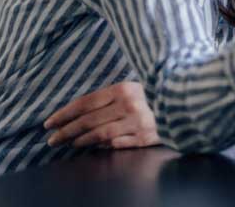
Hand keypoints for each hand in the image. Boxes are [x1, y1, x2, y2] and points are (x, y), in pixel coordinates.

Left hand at [44, 81, 159, 149]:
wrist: (185, 102)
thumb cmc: (155, 93)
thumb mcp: (133, 87)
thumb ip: (110, 96)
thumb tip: (81, 112)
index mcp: (123, 89)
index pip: (85, 103)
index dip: (64, 114)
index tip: (49, 123)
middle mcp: (129, 105)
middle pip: (88, 121)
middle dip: (66, 131)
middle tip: (52, 139)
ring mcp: (137, 122)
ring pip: (100, 134)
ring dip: (80, 140)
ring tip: (69, 143)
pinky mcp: (146, 137)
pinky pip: (118, 143)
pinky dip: (103, 145)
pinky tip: (93, 146)